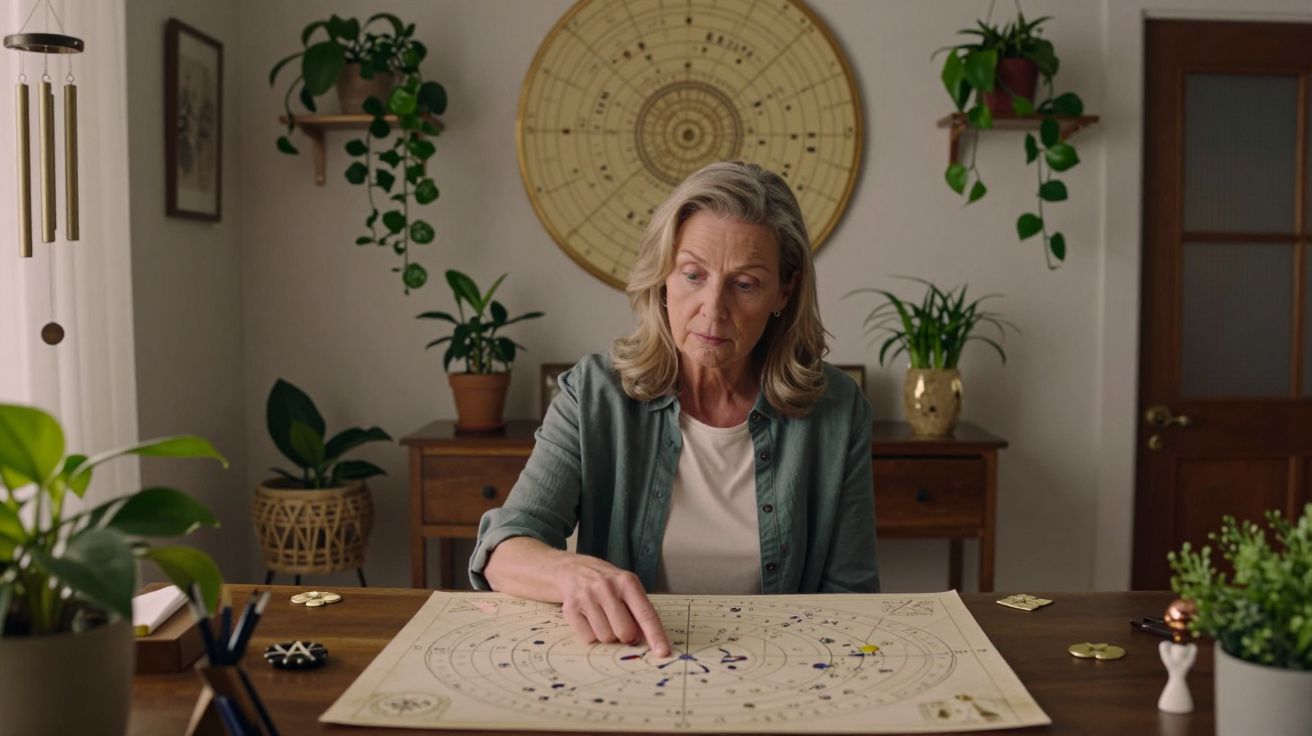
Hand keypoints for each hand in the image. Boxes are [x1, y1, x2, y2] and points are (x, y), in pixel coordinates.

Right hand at [550, 554, 671, 656]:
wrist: (570, 569)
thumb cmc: (605, 582)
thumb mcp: (626, 587)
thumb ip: (638, 611)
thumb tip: (648, 641)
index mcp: (627, 582)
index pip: (646, 614)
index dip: (656, 636)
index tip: (663, 652)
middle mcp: (607, 587)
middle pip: (625, 632)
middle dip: (625, 635)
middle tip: (619, 622)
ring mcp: (587, 598)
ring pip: (606, 638)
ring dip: (607, 635)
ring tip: (602, 617)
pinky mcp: (570, 609)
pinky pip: (588, 638)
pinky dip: (591, 635)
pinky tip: (589, 619)